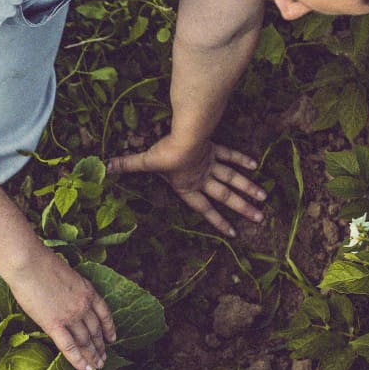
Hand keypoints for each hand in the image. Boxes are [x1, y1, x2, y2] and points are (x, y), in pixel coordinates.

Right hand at [2, 251, 115, 369]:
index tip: (112, 338)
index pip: (104, 314)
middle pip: (96, 331)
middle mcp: (83, 306)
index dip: (109, 328)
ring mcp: (70, 316)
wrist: (28, 262)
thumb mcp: (66, 274)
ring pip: (86, 342)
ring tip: (96, 366)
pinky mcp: (54, 324)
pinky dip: (79, 361)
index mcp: (88, 291)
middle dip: (101, 346)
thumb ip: (70, 289)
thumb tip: (64, 298)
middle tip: (104, 358)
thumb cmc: (40, 262)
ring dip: (93, 356)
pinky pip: (69, 347)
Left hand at [105, 135, 266, 236]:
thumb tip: (104, 168)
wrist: (185, 136)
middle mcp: (204, 178)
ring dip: (248, 188)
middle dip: (242, 208)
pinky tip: (255, 166)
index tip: (233, 233)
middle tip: (260, 218)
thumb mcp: (144, 162)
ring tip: (264, 199)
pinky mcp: (215, 149)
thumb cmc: (165, 154)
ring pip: (234, 179)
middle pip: (226, 196)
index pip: (205, 208)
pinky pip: (230, 155)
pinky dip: (241, 160)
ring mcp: (212, 164)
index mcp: (189, 187)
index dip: (218, 221)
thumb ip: (126, 165)